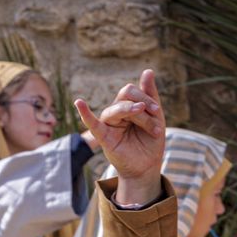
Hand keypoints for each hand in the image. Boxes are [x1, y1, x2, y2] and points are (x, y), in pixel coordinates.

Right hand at [75, 69, 165, 205]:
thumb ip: (150, 95)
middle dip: (143, 106)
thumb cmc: (150, 141)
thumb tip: (148, 70)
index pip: (131, 92)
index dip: (145, 97)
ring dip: (138, 116)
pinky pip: (92, 124)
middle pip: (124, 97)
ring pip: (117, 109)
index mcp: (126, 106)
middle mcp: (116, 113)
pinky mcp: (104, 137)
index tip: (157, 111)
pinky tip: (79, 103)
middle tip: (156, 119)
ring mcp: (109, 124)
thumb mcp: (155, 117)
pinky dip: (85, 114)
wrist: (148, 166)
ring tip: (153, 129)